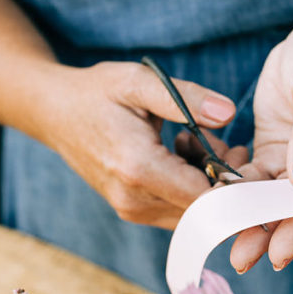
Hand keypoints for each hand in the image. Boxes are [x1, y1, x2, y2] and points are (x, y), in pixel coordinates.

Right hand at [43, 61, 248, 229]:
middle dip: (224, 181)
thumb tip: (229, 113)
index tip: (238, 149)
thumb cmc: (97, 92)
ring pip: (194, 213)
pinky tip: (181, 153)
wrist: (54, 113)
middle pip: (204, 210)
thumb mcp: (139, 80)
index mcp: (138, 168)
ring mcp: (132, 210)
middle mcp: (134, 200)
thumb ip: (186, 97)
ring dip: (208, 183)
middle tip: (224, 142)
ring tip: (195, 141)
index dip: (233, 180)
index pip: (207, 197)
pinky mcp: (133, 211)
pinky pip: (177, 210)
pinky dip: (190, 187)